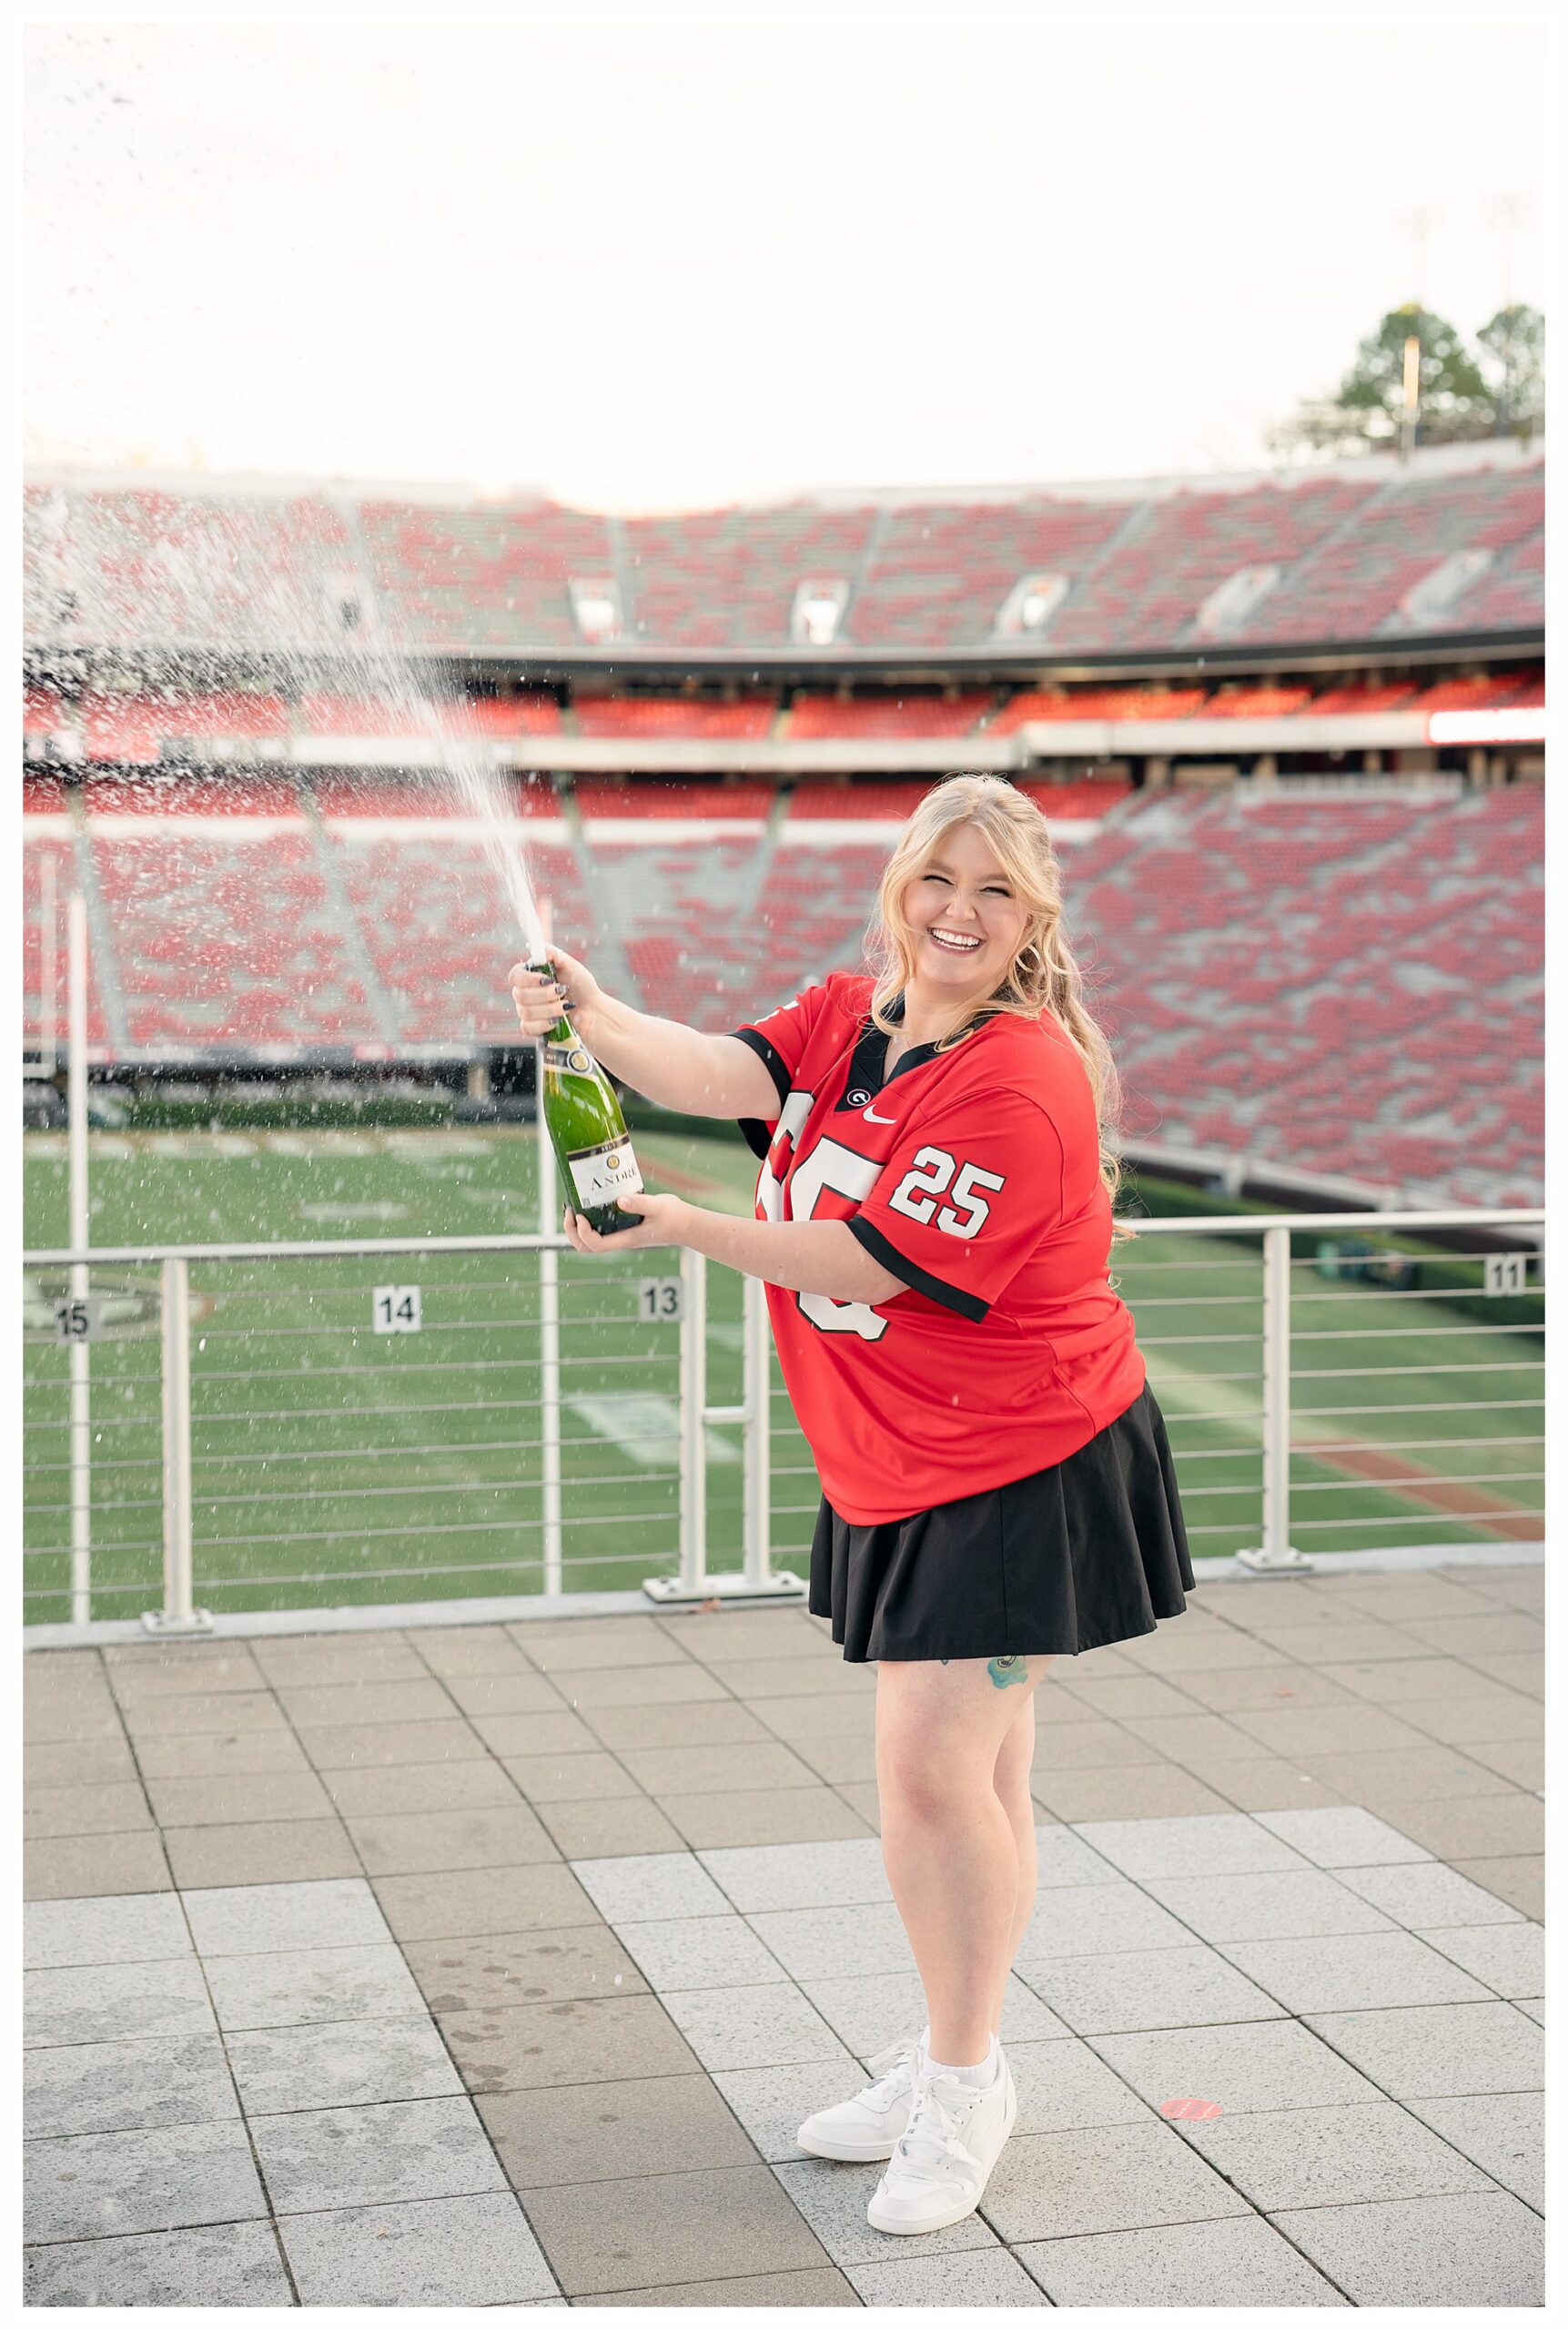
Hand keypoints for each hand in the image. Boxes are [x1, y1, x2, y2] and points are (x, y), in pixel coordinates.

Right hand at [508, 943, 601, 1041]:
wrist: (592, 1010)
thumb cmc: (581, 986)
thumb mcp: (570, 964)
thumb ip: (553, 954)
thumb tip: (538, 950)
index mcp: (531, 976)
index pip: (515, 976)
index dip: (528, 979)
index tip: (547, 979)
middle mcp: (525, 993)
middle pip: (519, 995)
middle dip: (545, 995)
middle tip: (562, 991)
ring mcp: (527, 1011)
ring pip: (525, 1012)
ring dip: (550, 1009)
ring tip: (566, 1006)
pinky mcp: (532, 1028)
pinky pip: (528, 1028)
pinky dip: (545, 1024)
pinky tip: (557, 1020)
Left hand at [562, 1191, 687, 1254]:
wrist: (685, 1224)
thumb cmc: (673, 1217)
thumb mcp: (658, 1206)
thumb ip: (640, 1203)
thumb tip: (619, 1200)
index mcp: (626, 1239)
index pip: (596, 1245)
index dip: (583, 1233)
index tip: (580, 1214)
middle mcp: (619, 1239)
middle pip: (586, 1247)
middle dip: (572, 1232)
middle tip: (570, 1210)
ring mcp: (619, 1234)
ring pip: (589, 1241)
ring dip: (576, 1228)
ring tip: (573, 1207)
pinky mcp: (622, 1226)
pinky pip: (598, 1229)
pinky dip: (588, 1220)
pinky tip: (589, 1202)